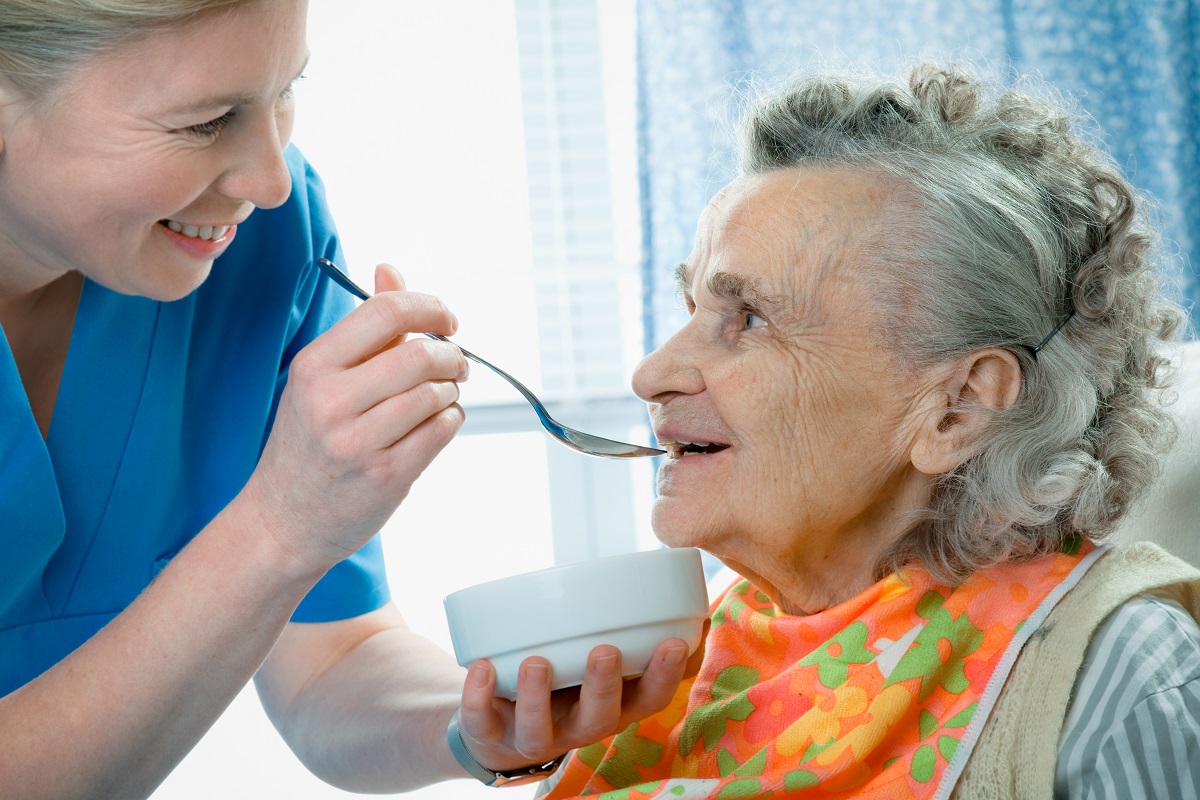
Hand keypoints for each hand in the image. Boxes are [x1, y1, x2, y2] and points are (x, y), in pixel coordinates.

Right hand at [242, 263, 466, 574]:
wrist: (282, 521)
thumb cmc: (308, 442)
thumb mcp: (320, 378)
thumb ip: (364, 327)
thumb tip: (390, 270)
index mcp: (315, 366)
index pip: (386, 312)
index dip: (430, 307)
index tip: (447, 319)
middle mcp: (332, 401)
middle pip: (420, 354)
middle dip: (452, 355)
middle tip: (457, 363)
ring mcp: (358, 442)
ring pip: (436, 393)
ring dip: (451, 391)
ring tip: (440, 397)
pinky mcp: (386, 476)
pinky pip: (442, 431)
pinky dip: (451, 420)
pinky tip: (436, 423)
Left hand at [455, 637, 699, 773]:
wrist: (499, 728)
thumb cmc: (564, 678)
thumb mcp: (599, 663)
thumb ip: (629, 634)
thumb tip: (677, 588)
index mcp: (613, 706)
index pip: (649, 699)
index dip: (664, 676)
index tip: (674, 642)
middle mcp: (579, 727)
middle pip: (600, 720)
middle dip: (603, 687)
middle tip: (604, 651)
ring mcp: (535, 735)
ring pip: (539, 731)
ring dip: (538, 697)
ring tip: (536, 662)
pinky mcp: (492, 735)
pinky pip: (483, 722)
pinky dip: (480, 697)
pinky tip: (482, 667)